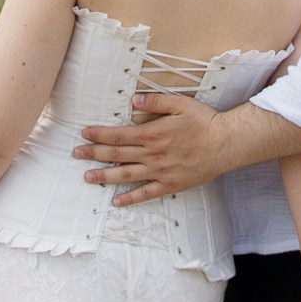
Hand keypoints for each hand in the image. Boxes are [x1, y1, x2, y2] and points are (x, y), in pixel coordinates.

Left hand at [78, 87, 224, 204]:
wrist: (225, 144)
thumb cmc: (204, 121)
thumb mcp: (180, 103)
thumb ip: (155, 101)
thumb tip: (133, 100)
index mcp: (152, 133)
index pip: (118, 135)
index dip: (98, 135)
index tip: (84, 134)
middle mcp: (152, 154)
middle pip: (117, 154)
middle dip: (93, 153)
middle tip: (75, 154)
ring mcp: (160, 171)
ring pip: (126, 174)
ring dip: (104, 176)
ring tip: (87, 177)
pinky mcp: (170, 184)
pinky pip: (146, 193)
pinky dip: (130, 198)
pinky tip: (116, 201)